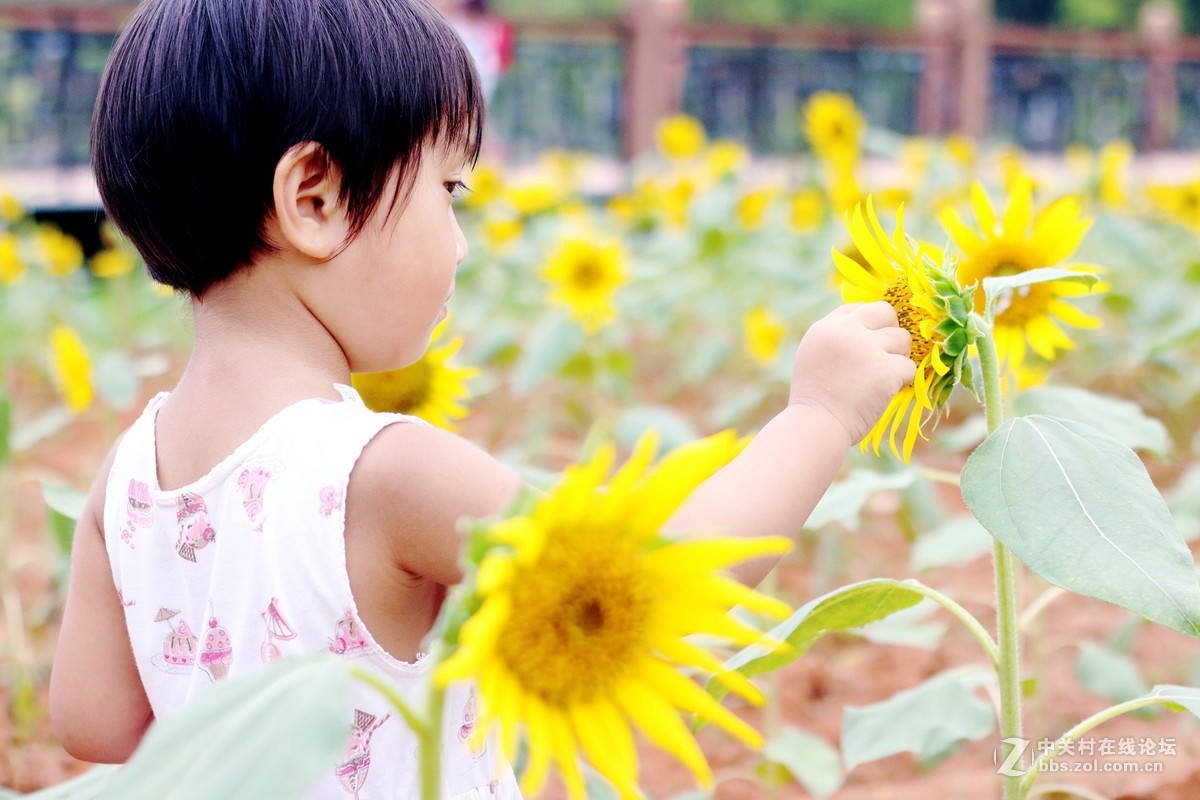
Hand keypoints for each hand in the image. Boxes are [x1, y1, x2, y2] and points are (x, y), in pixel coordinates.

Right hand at [788, 302, 915, 443]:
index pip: (857, 308)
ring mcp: (867, 348)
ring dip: (897, 357)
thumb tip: (868, 329)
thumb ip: (836, 339)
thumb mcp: (813, 357)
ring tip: (882, 377)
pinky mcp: (886, 369)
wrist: (817, 425)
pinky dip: (902, 381)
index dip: (868, 326)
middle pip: (885, 312)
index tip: (867, 345)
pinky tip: (886, 392)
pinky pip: (909, 366)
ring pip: (903, 338)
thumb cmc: (815, 400)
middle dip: (889, 332)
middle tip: (883, 356)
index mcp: (825, 328)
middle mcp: (846, 331)